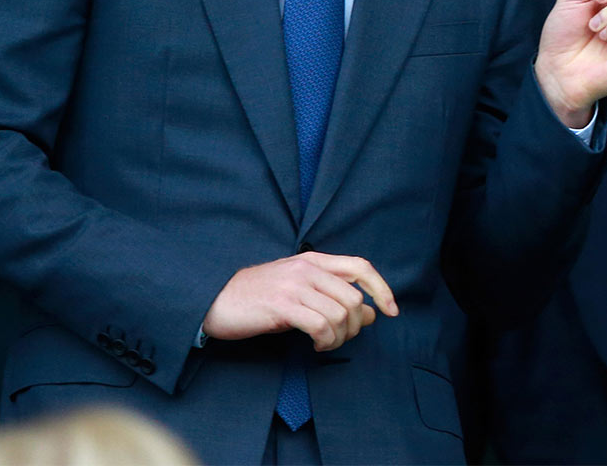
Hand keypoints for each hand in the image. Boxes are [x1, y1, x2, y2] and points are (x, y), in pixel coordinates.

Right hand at [201, 252, 397, 351]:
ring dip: (339, 337)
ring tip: (325, 343)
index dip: (381, 288)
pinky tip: (315, 344)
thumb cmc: (258, 298)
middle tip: (340, 338)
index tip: (391, 310)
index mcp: (314, 260)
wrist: (215, 300)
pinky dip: (325, 340)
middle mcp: (307, 268)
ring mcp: (295, 285)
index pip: (361, 266)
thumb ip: (332, 296)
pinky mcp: (282, 305)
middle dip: (355, 326)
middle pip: (354, 297)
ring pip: (340, 313)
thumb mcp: (298, 290)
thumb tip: (369, 313)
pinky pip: (320, 325)